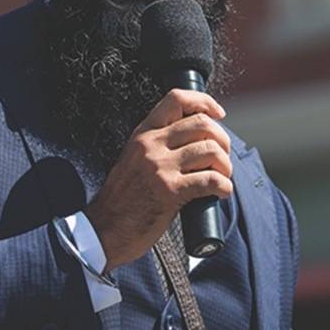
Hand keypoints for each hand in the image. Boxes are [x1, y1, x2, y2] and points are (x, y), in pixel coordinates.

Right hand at [85, 89, 232, 269]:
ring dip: (225, 165)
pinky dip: (224, 186)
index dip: (204, 102)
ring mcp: (160, 167)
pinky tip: (221, 192)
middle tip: (222, 157)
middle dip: (223, 140)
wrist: (104, 230)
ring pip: (210, 150)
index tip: (218, 113)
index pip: (176, 99)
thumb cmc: (123, 200)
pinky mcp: (170, 191)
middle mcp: (151, 145)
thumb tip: (197, 140)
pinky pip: (211, 180)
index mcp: (143, 134)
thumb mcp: (134, 159)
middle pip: (202, 124)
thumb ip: (159, 146)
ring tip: (222, 176)